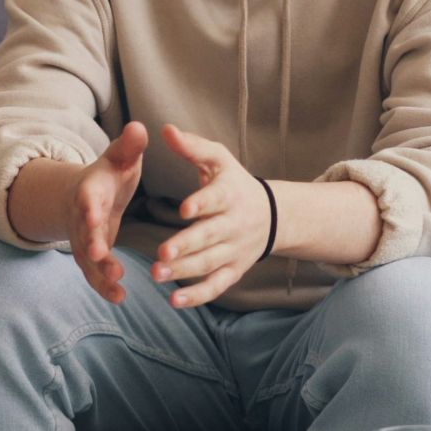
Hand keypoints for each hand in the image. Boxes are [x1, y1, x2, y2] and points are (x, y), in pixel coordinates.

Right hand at [65, 122, 147, 303]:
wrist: (85, 195)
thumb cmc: (109, 174)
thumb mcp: (120, 158)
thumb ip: (129, 146)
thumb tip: (139, 127)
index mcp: (90, 190)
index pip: (86, 198)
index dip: (88, 207)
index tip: (93, 216)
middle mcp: (82, 217)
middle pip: (83, 231)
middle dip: (91, 243)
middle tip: (101, 254)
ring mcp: (84, 239)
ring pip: (88, 258)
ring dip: (99, 271)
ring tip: (117, 284)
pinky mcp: (91, 257)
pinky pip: (94, 275)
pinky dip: (104, 286)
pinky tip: (120, 298)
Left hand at [153, 124, 272, 308]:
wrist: (272, 215)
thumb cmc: (234, 183)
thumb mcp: (218, 160)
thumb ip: (192, 147)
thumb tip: (165, 129)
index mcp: (229, 194)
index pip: (216, 199)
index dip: (201, 204)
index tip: (183, 209)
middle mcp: (234, 224)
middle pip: (210, 237)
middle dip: (186, 246)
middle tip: (162, 253)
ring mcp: (235, 250)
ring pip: (210, 263)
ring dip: (184, 272)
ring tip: (157, 275)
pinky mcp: (234, 270)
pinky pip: (216, 286)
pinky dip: (197, 296)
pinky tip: (174, 301)